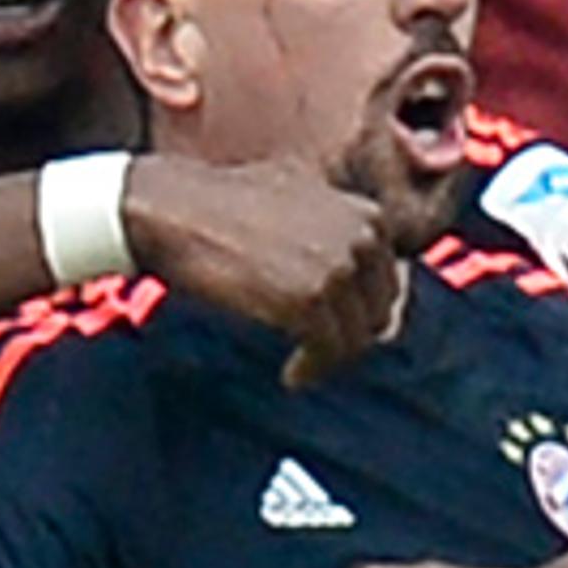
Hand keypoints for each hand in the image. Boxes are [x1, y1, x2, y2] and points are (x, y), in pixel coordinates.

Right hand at [126, 155, 404, 386]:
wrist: (179, 211)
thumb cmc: (228, 204)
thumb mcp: (301, 193)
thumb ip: (338, 226)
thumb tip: (359, 271)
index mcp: (366, 215)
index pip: (388, 283)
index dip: (361, 311)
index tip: (337, 328)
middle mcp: (360, 239)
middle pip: (377, 314)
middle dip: (349, 337)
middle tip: (318, 351)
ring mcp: (336, 269)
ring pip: (355, 339)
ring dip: (328, 359)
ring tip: (300, 364)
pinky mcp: (308, 301)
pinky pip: (328, 352)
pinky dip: (311, 370)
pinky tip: (291, 375)